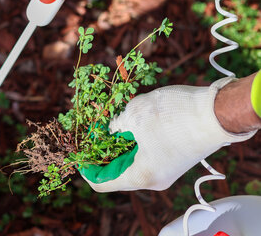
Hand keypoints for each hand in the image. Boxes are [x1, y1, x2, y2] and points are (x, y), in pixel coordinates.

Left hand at [79, 77, 256, 191]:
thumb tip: (107, 131)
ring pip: (129, 162)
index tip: (77, 150)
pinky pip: (143, 155)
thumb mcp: (134, 115)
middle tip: (90, 132)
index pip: (101, 183)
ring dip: (116, 145)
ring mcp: (164, 170)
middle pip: (115, 173)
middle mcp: (152, 179)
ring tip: (107, 124)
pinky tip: (126, 124)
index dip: (85, 167)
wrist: (217, 112)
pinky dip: (131, 142)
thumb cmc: (175, 115)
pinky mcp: (171, 159)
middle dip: (99, 152)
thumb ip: (114, 127)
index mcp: (140, 176)